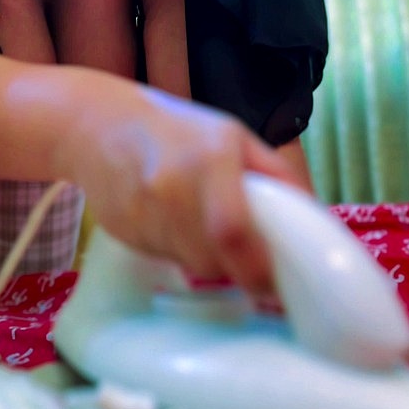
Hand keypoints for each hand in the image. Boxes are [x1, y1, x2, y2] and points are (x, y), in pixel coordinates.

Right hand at [56, 86, 305, 297]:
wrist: (94, 124)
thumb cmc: (174, 129)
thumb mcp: (230, 134)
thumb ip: (273, 174)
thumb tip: (314, 219)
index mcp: (210, 159)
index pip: (232, 232)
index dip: (255, 268)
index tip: (272, 284)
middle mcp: (173, 187)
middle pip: (212, 259)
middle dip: (233, 267)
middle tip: (242, 255)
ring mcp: (143, 212)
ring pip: (188, 264)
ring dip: (204, 258)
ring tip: (198, 225)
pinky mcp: (123, 231)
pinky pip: (162, 258)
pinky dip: (175, 249)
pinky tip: (168, 219)